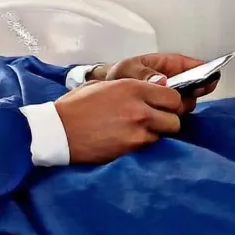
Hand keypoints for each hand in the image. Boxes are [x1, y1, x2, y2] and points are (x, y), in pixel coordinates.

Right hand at [54, 79, 186, 164]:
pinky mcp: (133, 148)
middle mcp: (140, 108)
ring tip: (139, 131)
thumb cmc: (75, 107)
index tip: (162, 105)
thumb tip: (150, 88)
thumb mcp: (101, 86)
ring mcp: (138, 130)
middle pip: (175, 117)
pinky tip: (130, 140)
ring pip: (166, 134)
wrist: (58, 131)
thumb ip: (129, 87)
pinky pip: (151, 146)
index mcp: (131, 88)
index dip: (169, 102)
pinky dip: (144, 144)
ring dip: (157, 132)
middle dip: (168, 118)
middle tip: (154, 120)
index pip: (172, 96)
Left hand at [105, 53, 218, 110]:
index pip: (195, 66)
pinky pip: (178, 114)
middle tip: (174, 99)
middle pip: (196, 89)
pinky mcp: (167, 111)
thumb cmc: (118, 75)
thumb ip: (143, 74)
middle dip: (189, 95)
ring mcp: (172, 97)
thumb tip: (161, 80)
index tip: (206, 81)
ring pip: (188, 103)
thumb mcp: (127, 69)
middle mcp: (175, 81)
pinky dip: (172, 116)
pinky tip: (161, 116)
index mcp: (169, 64)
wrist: (107, 90)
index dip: (204, 73)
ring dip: (179, 107)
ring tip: (161, 107)